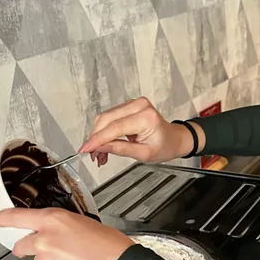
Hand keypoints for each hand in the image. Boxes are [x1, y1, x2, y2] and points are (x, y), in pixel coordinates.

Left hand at [0, 207, 134, 259]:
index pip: (19, 217)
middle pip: (22, 245)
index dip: (6, 218)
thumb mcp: (88, 224)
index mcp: (54, 221)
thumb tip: (59, 234)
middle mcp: (43, 242)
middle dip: (28, 247)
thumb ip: (65, 227)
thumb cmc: (112, 249)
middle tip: (49, 249)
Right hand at [78, 97, 203, 166]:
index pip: (114, 128)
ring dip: (98, 136)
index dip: (97, 140)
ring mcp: (133, 103)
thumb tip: (99, 148)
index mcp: (146, 117)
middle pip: (106, 119)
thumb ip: (120, 149)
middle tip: (92, 155)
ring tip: (99, 154)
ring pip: (105, 118)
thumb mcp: (144, 154)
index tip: (85, 150)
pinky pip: (110, 117)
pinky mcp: (128, 106)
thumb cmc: (165, 146)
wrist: (174, 139)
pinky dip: (104, 131)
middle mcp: (139, 106)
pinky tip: (104, 145)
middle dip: (95, 138)